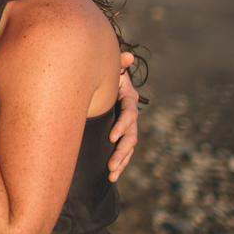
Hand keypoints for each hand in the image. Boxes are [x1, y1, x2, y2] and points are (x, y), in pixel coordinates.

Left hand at [108, 52, 138, 180]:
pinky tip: (111, 177)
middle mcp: (131, 114)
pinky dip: (119, 164)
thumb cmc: (104, 73)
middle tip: (111, 164)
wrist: (102, 82)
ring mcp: (127, 126)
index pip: (129, 114)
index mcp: (128, 98)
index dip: (122, 125)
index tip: (111, 137)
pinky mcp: (121, 135)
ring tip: (111, 174)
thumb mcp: (110, 69)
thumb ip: (118, 66)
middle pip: (131, 135)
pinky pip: (123, 152)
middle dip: (122, 151)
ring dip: (121, 161)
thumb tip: (128, 55)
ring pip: (129, 146)